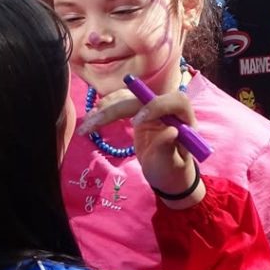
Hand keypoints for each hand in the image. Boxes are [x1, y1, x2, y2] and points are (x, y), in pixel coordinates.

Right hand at [77, 89, 205, 208]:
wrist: (166, 172)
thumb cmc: (173, 170)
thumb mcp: (172, 165)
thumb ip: (169, 148)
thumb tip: (171, 130)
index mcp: (183, 117)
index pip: (173, 100)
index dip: (154, 106)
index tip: (136, 123)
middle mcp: (166, 106)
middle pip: (140, 97)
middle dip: (114, 110)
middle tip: (92, 126)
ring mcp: (150, 106)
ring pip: (126, 98)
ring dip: (104, 109)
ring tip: (86, 126)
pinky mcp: (136, 110)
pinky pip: (119, 103)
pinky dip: (103, 110)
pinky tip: (89, 121)